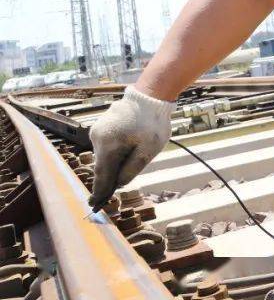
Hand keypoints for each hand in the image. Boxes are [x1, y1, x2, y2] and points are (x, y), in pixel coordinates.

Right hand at [88, 86, 175, 209]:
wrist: (151, 94)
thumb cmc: (153, 122)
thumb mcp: (148, 150)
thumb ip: (131, 169)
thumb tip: (118, 184)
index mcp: (108, 146)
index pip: (102, 175)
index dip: (100, 192)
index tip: (95, 205)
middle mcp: (97, 138)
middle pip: (102, 166)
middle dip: (106, 181)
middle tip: (103, 200)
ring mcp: (98, 130)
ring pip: (105, 155)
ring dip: (113, 165)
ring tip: (119, 177)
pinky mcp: (103, 126)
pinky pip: (107, 145)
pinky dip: (114, 154)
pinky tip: (123, 158)